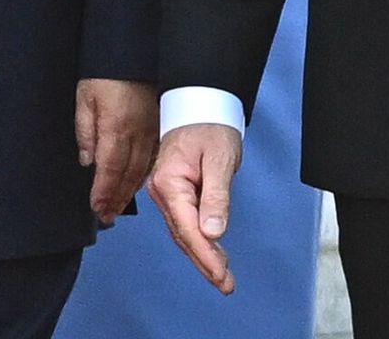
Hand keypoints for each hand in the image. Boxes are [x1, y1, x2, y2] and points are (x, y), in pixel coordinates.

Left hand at [75, 78, 156, 222]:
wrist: (132, 51)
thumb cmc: (106, 74)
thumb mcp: (85, 99)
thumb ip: (85, 132)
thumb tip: (87, 160)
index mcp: (116, 129)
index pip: (109, 170)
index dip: (103, 193)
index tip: (97, 209)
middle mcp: (136, 134)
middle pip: (127, 174)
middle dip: (116, 198)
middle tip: (107, 215)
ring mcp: (149, 130)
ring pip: (142, 168)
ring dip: (130, 190)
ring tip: (120, 205)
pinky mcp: (157, 125)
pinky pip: (152, 156)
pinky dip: (144, 173)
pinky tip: (138, 181)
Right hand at [149, 122, 242, 294]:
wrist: (200, 103)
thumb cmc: (209, 124)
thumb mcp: (219, 158)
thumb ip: (216, 196)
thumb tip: (213, 232)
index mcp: (169, 182)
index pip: (188, 228)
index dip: (205, 255)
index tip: (220, 275)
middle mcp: (163, 191)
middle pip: (183, 236)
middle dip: (205, 262)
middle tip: (225, 285)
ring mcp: (167, 193)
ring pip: (184, 232)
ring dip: (203, 256)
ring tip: (223, 277)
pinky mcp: (176, 192)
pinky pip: (187, 222)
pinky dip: (201, 241)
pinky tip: (214, 253)